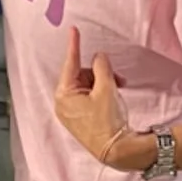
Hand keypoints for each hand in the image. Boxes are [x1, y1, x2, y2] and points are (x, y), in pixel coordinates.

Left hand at [54, 27, 140, 165]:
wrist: (117, 150)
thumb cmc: (109, 121)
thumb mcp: (106, 88)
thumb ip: (102, 67)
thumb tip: (99, 57)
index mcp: (64, 95)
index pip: (70, 64)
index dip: (75, 46)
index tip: (74, 30)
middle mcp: (63, 104)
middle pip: (81, 75)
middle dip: (99, 73)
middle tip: (117, 77)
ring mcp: (70, 113)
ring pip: (86, 86)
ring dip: (103, 83)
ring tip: (119, 88)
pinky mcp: (79, 119)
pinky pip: (88, 98)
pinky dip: (101, 94)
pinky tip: (113, 97)